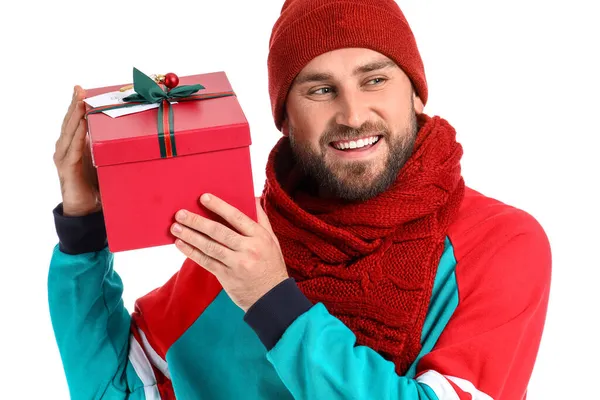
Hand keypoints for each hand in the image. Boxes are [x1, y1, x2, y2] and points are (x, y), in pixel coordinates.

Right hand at [53, 86, 100, 216]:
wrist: (87, 208)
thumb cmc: (96, 183)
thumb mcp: (102, 160)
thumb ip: (105, 146)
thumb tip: (125, 132)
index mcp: (73, 144)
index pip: (74, 120)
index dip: (76, 104)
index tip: (81, 89)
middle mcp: (65, 148)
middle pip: (69, 122)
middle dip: (74, 104)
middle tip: (79, 89)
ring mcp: (64, 157)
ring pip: (69, 132)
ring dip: (74, 116)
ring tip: (79, 102)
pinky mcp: (68, 168)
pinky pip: (73, 149)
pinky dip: (78, 137)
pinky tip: (81, 126)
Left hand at [170, 194, 288, 311]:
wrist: (272, 298)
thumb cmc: (271, 264)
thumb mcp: (272, 240)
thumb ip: (261, 219)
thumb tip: (253, 197)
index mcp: (260, 237)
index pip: (237, 217)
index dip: (219, 206)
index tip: (203, 197)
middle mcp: (248, 249)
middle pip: (219, 232)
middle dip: (197, 221)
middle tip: (180, 213)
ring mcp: (237, 264)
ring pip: (210, 246)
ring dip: (190, 236)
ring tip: (175, 228)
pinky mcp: (227, 277)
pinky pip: (206, 262)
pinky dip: (191, 252)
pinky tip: (180, 244)